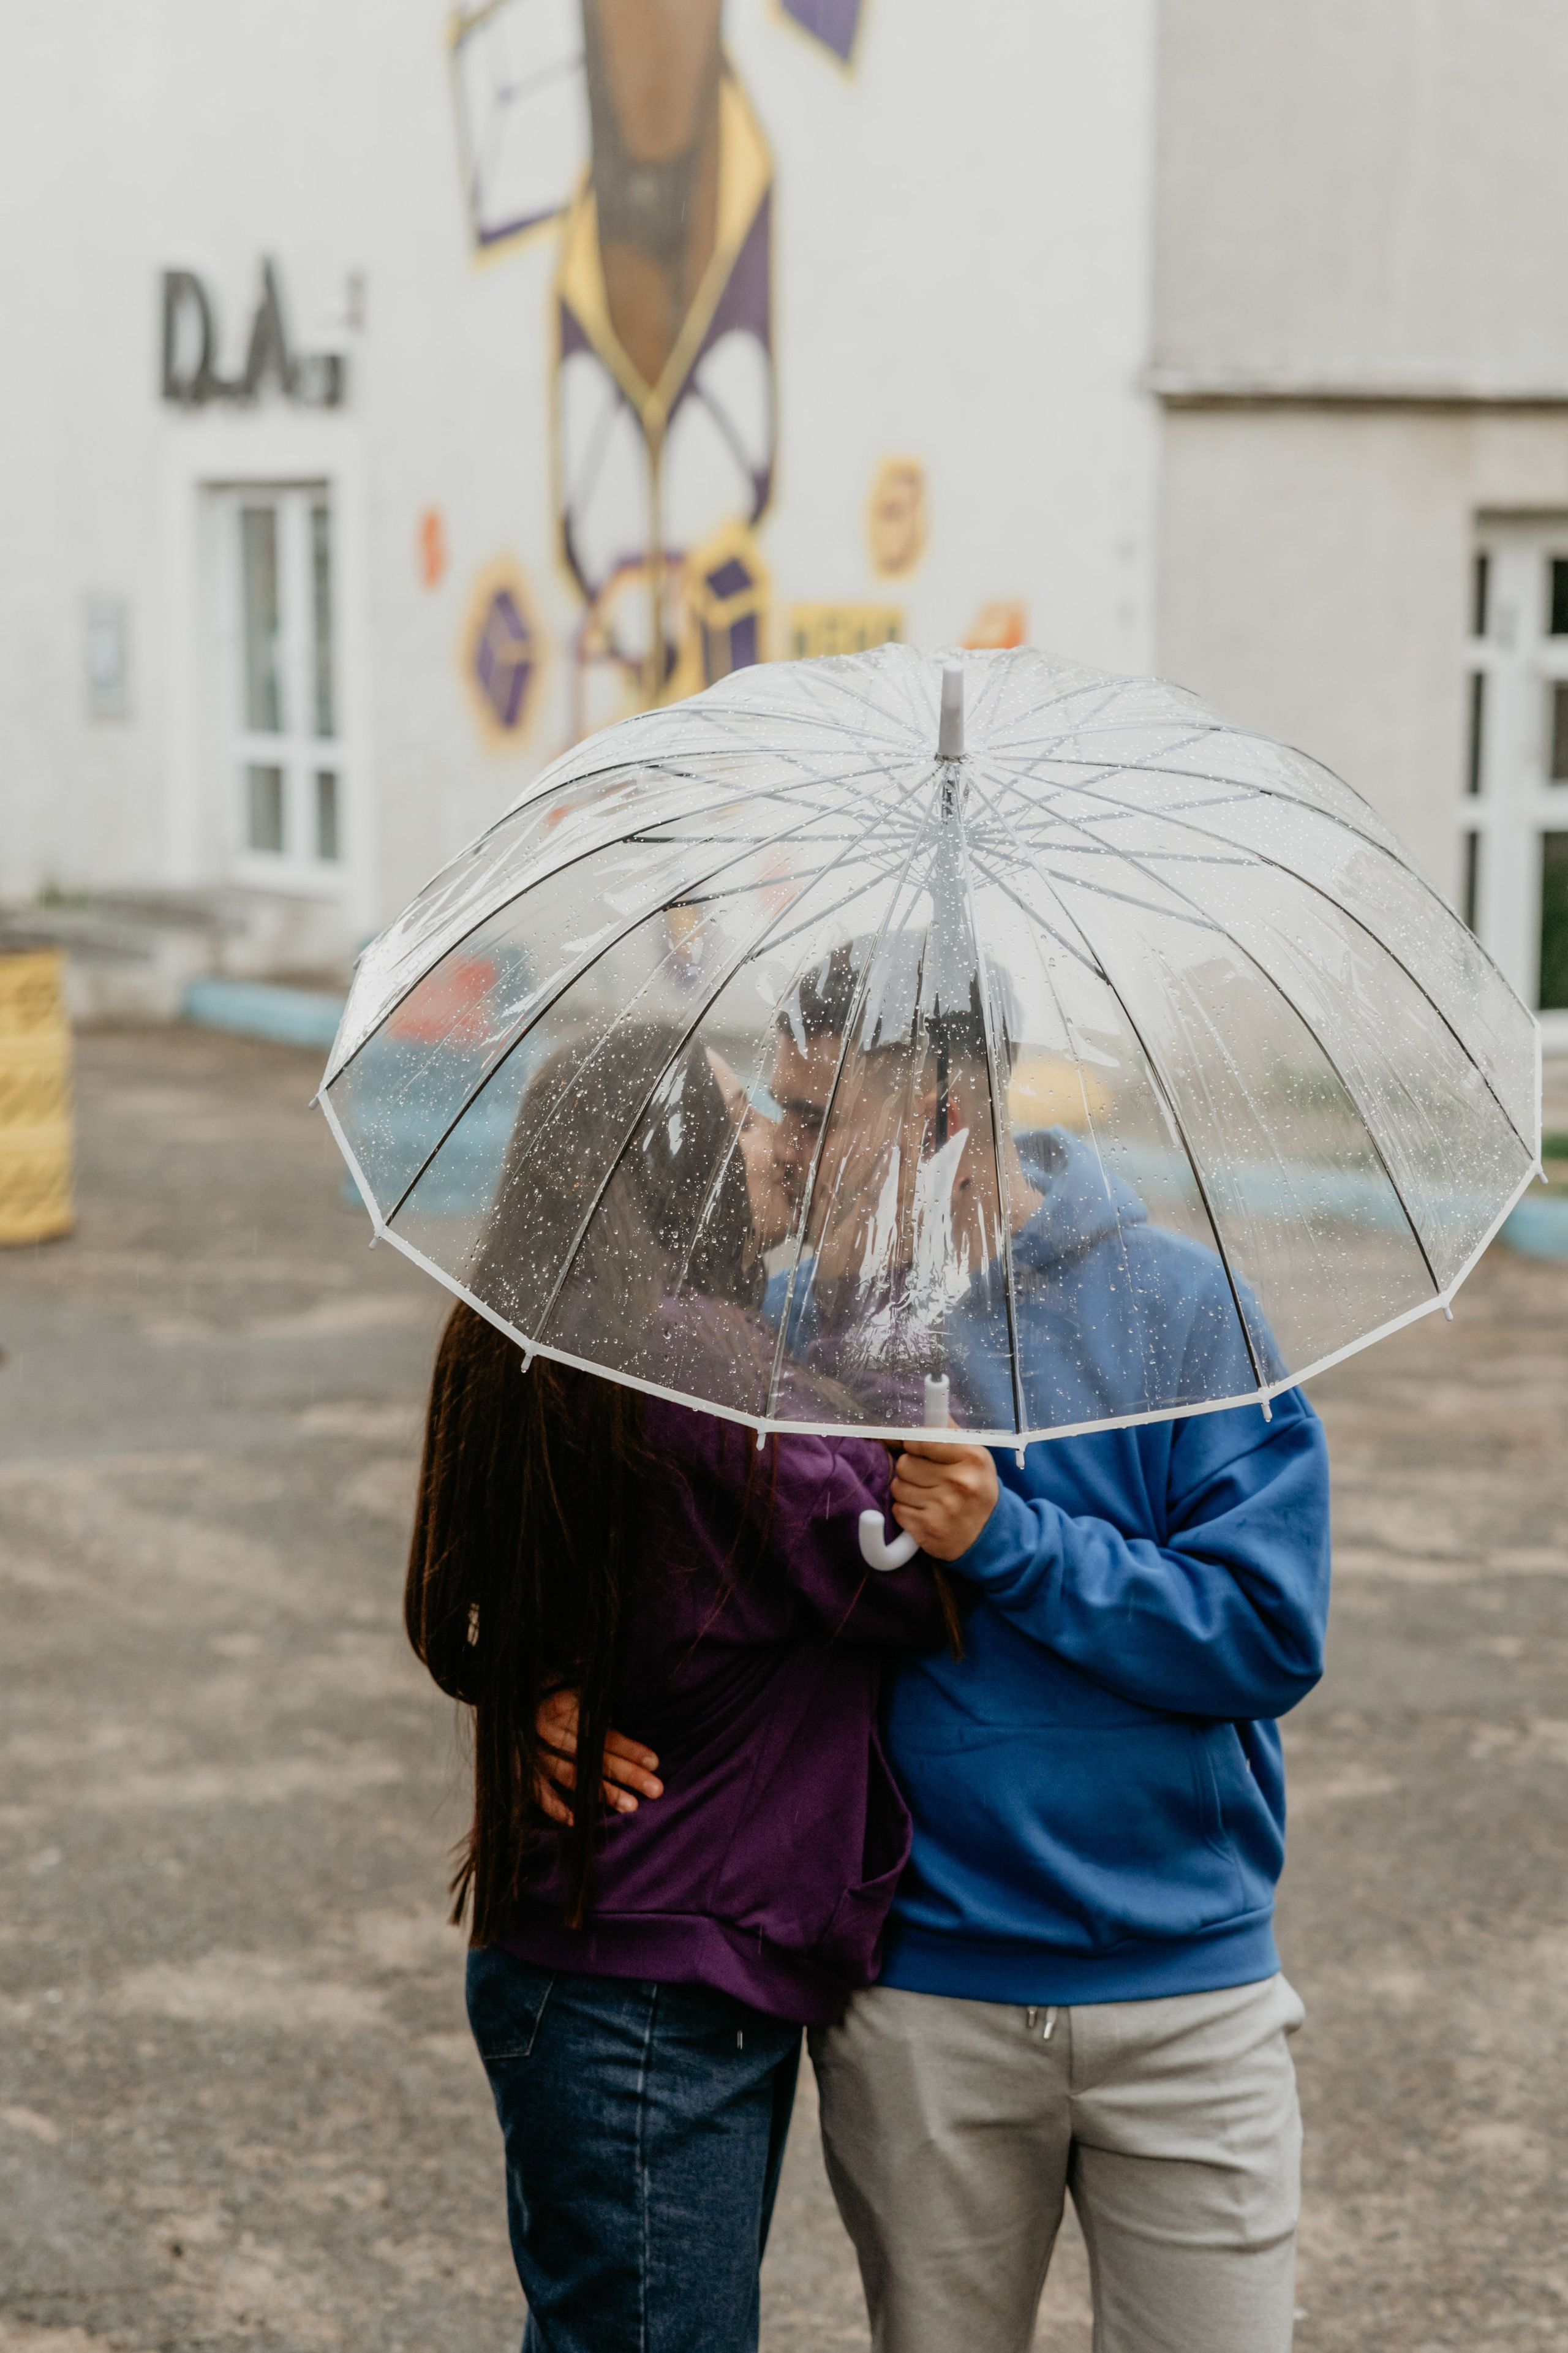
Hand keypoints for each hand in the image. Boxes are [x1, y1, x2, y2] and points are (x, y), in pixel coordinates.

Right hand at [535, 1688, 663, 1821]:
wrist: (514, 1700)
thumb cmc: (554, 1697)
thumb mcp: (577, 1694)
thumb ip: (598, 1713)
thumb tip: (630, 1729)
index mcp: (565, 1708)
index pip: (603, 1733)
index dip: (629, 1748)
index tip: (654, 1762)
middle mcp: (550, 1731)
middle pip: (594, 1756)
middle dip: (626, 1773)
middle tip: (655, 1789)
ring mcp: (535, 1752)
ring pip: (573, 1775)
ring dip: (603, 1793)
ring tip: (631, 1806)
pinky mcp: (523, 1767)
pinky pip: (539, 1791)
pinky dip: (555, 1807)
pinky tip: (576, 1820)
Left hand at [890, 1439, 998, 1561]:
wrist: (988, 1536)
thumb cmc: (976, 1490)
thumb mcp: (975, 1457)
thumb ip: (950, 1433)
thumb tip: (926, 1412)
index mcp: (972, 1458)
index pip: (922, 1440)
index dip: (914, 1444)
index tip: (917, 1449)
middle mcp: (959, 1482)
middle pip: (904, 1463)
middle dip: (910, 1469)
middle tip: (925, 1477)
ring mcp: (943, 1507)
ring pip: (898, 1486)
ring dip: (906, 1491)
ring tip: (925, 1495)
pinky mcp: (927, 1528)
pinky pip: (898, 1509)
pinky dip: (906, 1511)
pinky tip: (924, 1511)